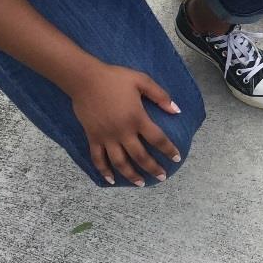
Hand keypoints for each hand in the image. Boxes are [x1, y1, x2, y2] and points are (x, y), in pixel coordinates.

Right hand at [70, 62, 182, 185]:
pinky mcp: (92, 137)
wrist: (85, 79)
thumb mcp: (142, 81)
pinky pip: (98, 158)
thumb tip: (176, 110)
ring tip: (141, 184)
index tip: (176, 158)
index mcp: (137, 118)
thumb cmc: (115, 78)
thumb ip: (160, 95)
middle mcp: (123, 132)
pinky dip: (104, 171)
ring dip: (131, 175)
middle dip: (152, 168)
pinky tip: (111, 180)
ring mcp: (106, 137)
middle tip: (162, 177)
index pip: (157, 139)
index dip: (168, 150)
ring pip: (120, 162)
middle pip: (140, 156)